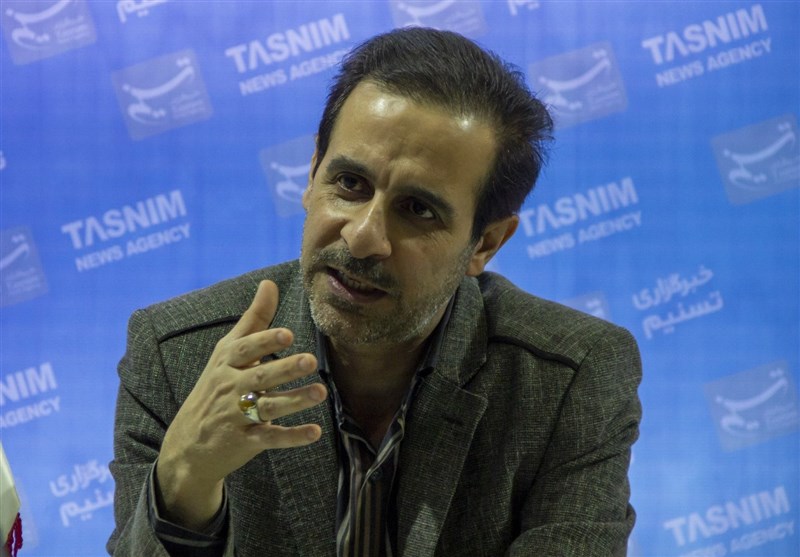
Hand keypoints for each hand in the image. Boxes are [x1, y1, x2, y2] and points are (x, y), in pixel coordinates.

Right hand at [155, 280, 326, 529]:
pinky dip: (292, 436)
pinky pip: (271, 438)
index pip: (244, 350)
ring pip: (268, 407)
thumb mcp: (227, 352)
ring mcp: (236, 417)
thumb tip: (269, 283)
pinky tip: (315, 431)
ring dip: (295, 401)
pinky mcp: (245, 442)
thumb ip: (254, 319)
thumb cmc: (215, 388)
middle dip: (284, 369)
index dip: (265, 342)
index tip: (287, 335)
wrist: (186, 445)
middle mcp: (230, 388)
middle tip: (311, 361)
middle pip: (259, 378)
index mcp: (226, 363)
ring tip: (321, 392)